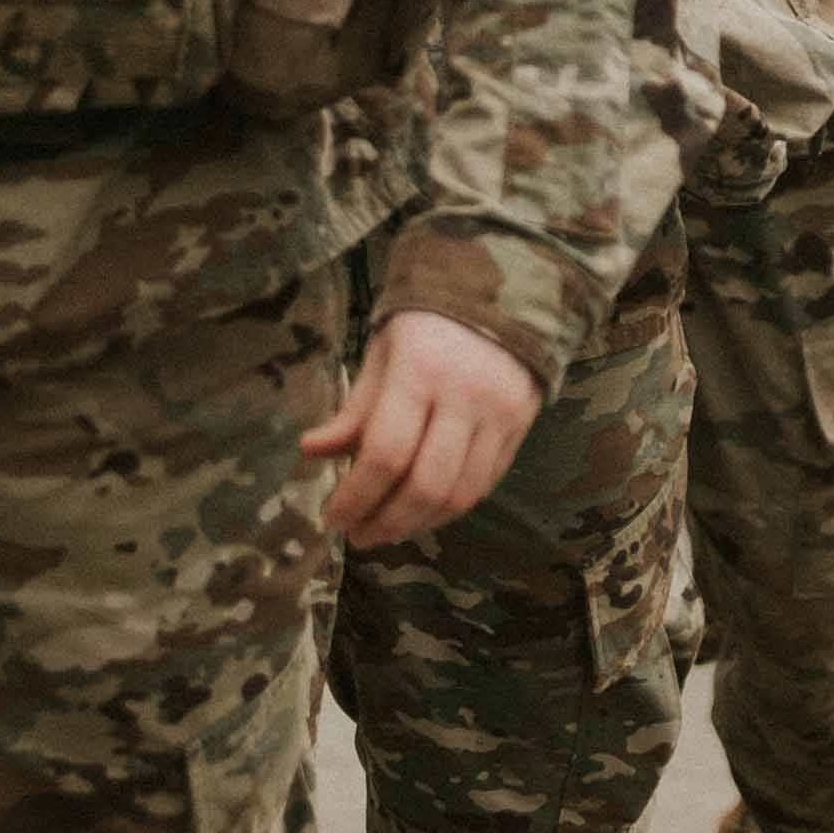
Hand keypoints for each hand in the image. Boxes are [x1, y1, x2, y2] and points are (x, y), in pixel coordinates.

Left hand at [309, 308, 543, 545]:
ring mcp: (500, 413)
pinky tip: (422, 515)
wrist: (501, 295)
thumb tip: (311, 451)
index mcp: (420, 369)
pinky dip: (449, 510)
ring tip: (387, 532)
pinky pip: (484, 485)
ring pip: (459, 494)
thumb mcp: (382, 354)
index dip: (356, 497)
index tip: (333, 518)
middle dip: (386, 522)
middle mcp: (466, 394)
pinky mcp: (522, 426)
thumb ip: (354, 409)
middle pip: (425, 484)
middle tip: (359, 537)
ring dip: (418, 525)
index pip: (386, 453)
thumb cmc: (426, 327)